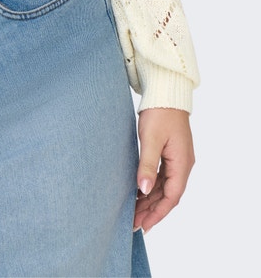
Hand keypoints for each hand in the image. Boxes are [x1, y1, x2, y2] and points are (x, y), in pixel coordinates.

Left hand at [134, 107, 194, 232]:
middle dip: (151, 210)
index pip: (172, 197)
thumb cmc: (160, 112)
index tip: (143, 225)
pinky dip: (151, 186)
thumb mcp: (151, 139)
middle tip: (133, 223)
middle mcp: (182, 164)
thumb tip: (143, 189)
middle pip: (168, 195)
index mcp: (182, 163)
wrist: (166, 92)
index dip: (157, 213)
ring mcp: (177, 159)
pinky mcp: (170, 153)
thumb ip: (147, 165)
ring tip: (134, 212)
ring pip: (164, 187)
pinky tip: (138, 192)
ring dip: (150, 200)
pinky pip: (162, 176)